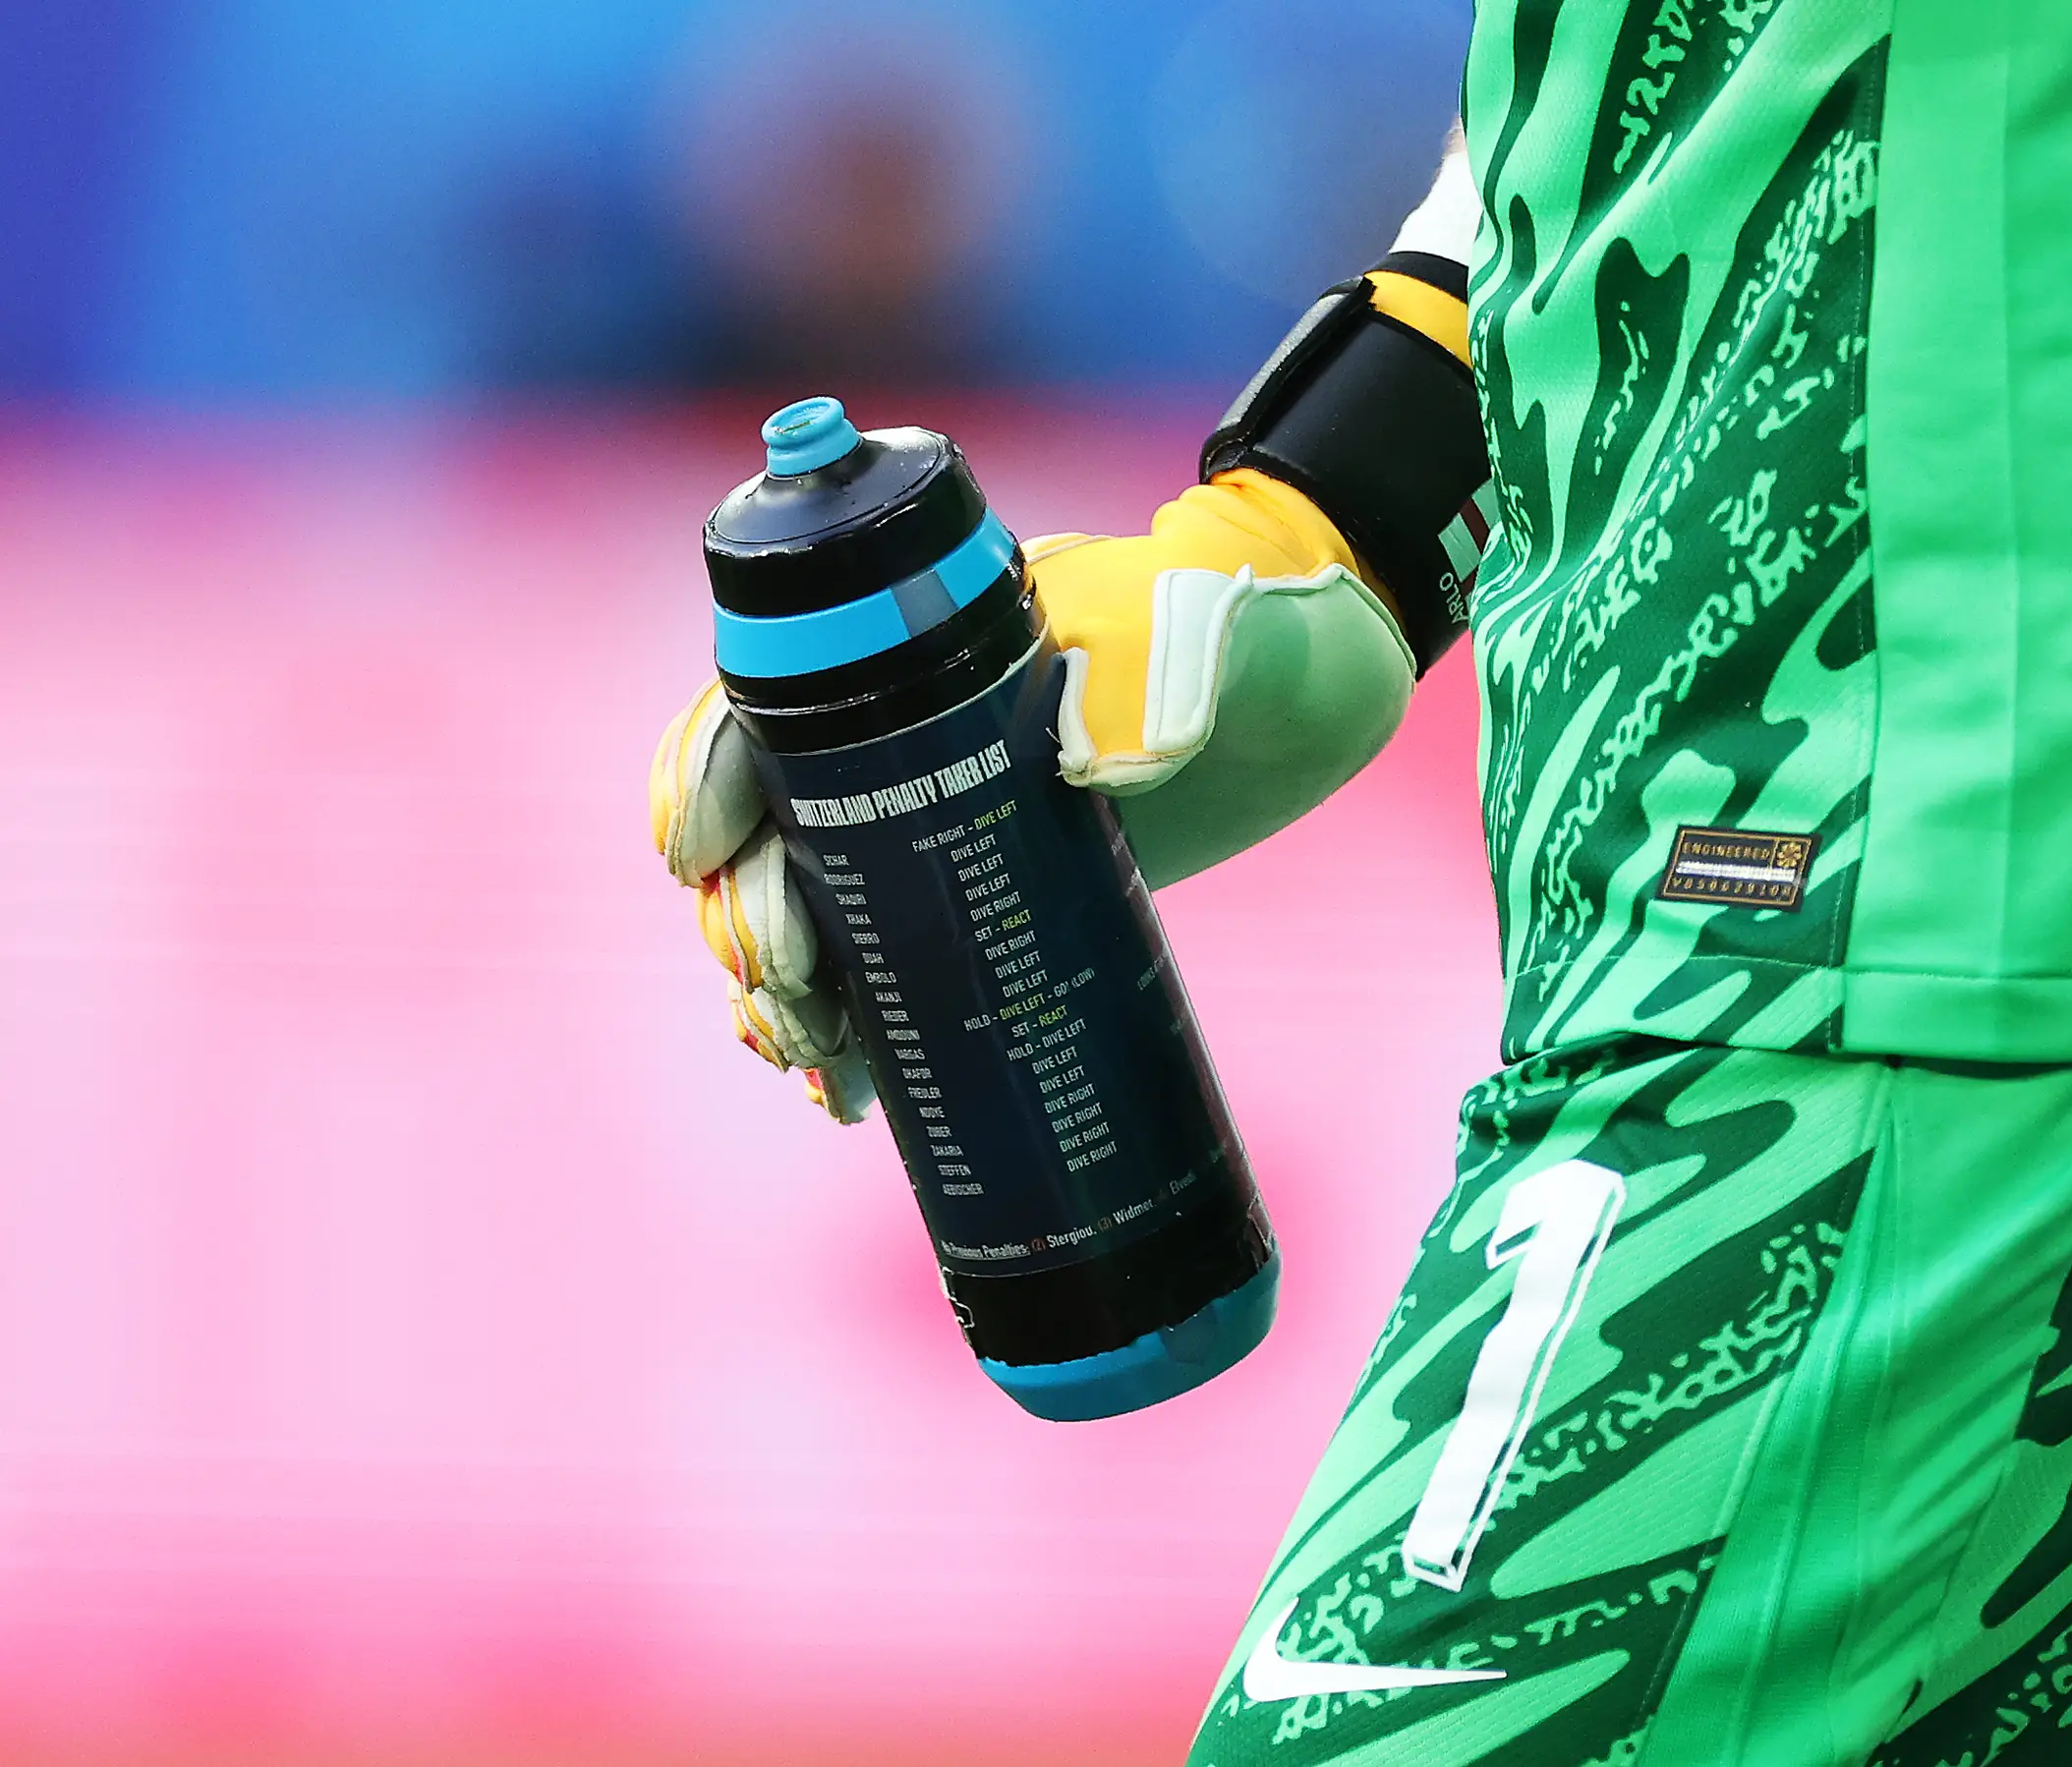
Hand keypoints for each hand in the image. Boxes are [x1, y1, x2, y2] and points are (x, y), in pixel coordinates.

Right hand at [650, 472, 1416, 1116]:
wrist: (1310, 678)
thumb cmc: (1246, 626)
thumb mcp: (1198, 637)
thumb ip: (1149, 677)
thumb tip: (1084, 758)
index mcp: (914, 655)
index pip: (765, 708)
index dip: (705, 779)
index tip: (702, 858)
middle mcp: (904, 739)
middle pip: (765, 830)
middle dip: (747, 919)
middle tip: (794, 995)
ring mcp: (941, 821)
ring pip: (807, 908)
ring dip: (779, 990)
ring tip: (815, 1060)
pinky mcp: (992, 896)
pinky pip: (887, 966)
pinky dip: (854, 1033)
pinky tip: (847, 1094)